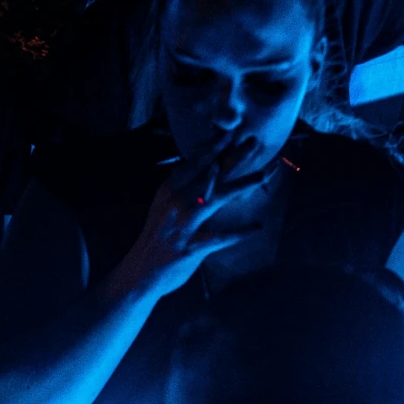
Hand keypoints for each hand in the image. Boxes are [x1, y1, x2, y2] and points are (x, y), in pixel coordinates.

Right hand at [107, 136, 265, 302]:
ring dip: (241, 185)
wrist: (140, 273)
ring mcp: (183, 225)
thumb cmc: (155, 239)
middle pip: (208, 174)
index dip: (212, 146)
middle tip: (252, 141)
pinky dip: (240, 232)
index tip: (230, 131)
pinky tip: (257, 227)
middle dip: (231, 157)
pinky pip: (220, 237)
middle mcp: (175, 203)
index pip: (193, 163)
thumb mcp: (162, 208)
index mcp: (168, 191)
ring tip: (263, 175)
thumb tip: (194, 170)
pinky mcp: (191, 247)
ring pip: (216, 199)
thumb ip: (178, 189)